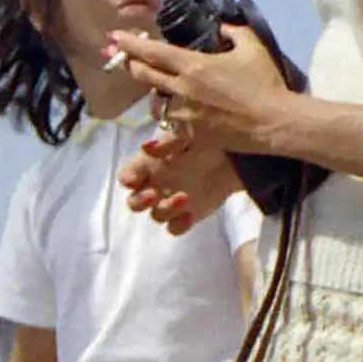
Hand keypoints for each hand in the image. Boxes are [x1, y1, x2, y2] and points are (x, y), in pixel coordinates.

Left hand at [104, 21, 294, 161]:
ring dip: (154, 90)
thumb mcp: (251, 46)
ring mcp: (181, 113)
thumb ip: (232, 31)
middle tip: (116, 56)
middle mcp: (181, 89)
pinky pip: (169, 121)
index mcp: (193, 66)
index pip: (152, 52)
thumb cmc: (264, 82)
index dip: (130, 44)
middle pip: (143, 75)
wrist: (270, 122)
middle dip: (127, 63)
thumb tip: (220, 25)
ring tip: (159, 84)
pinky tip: (178, 108)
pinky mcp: (186, 133)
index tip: (114, 38)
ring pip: (155, 100)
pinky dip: (170, 112)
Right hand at [116, 125, 240, 238]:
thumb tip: (148, 147)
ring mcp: (170, 203)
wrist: (234, 156)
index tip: (133, 180)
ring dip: (166, 209)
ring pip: (156, 215)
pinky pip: (175, 227)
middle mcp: (155, 187)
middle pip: (135, 202)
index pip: (128, 176)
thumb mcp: (188, 134)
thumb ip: (169, 142)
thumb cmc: (205, 141)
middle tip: (153, 195)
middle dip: (140, 201)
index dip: (127, 179)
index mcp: (149, 166)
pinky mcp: (187, 216)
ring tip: (183, 198)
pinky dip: (179, 224)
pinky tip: (190, 216)